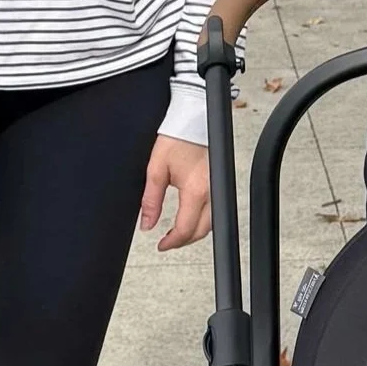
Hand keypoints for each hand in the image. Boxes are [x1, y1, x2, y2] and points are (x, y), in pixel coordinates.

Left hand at [140, 134, 211, 250]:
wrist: (192, 120)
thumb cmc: (177, 139)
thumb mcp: (155, 170)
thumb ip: (151, 200)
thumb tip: (147, 223)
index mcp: (195, 190)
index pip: (186, 228)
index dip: (172, 242)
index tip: (161, 245)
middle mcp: (211, 192)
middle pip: (201, 230)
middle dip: (184, 241)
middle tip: (167, 243)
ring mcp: (217, 188)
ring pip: (211, 223)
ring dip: (194, 232)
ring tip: (178, 233)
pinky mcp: (219, 182)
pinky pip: (215, 210)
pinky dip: (203, 220)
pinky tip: (191, 218)